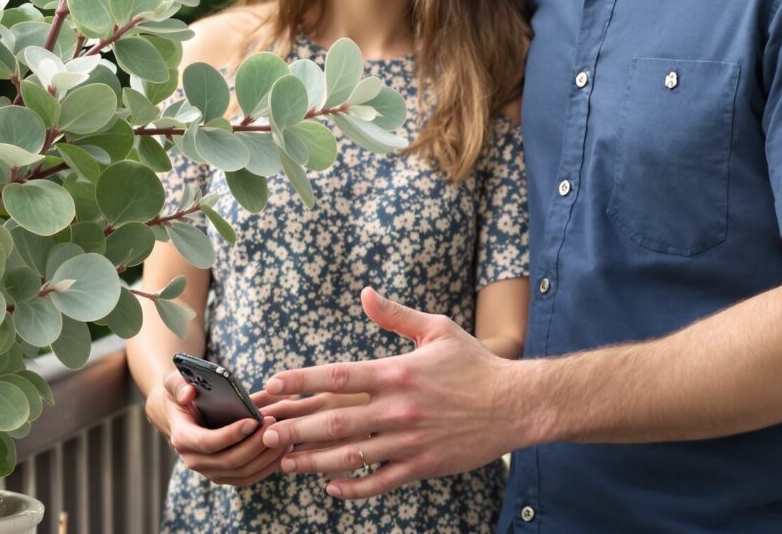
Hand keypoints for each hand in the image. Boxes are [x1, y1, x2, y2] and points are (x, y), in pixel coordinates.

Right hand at [144, 370, 288, 486]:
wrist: (182, 415)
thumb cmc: (182, 394)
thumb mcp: (174, 383)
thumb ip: (178, 386)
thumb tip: (189, 394)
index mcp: (182, 438)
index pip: (207, 443)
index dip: (230, 435)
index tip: (253, 421)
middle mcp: (194, 460)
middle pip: (230, 461)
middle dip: (255, 444)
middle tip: (274, 423)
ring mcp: (210, 472)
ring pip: (243, 472)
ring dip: (266, 457)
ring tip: (284, 435)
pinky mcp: (225, 476)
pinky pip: (249, 477)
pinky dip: (268, 466)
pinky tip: (282, 449)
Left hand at [259, 287, 534, 498]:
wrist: (517, 404)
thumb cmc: (475, 365)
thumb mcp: (437, 330)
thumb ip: (396, 316)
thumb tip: (365, 294)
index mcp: (397, 372)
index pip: (338, 376)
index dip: (301, 381)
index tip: (273, 385)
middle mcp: (398, 408)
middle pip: (335, 422)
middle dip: (295, 429)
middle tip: (264, 434)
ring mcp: (409, 441)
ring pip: (351, 456)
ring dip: (313, 462)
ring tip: (285, 463)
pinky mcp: (423, 465)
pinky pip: (380, 482)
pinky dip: (353, 488)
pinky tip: (330, 488)